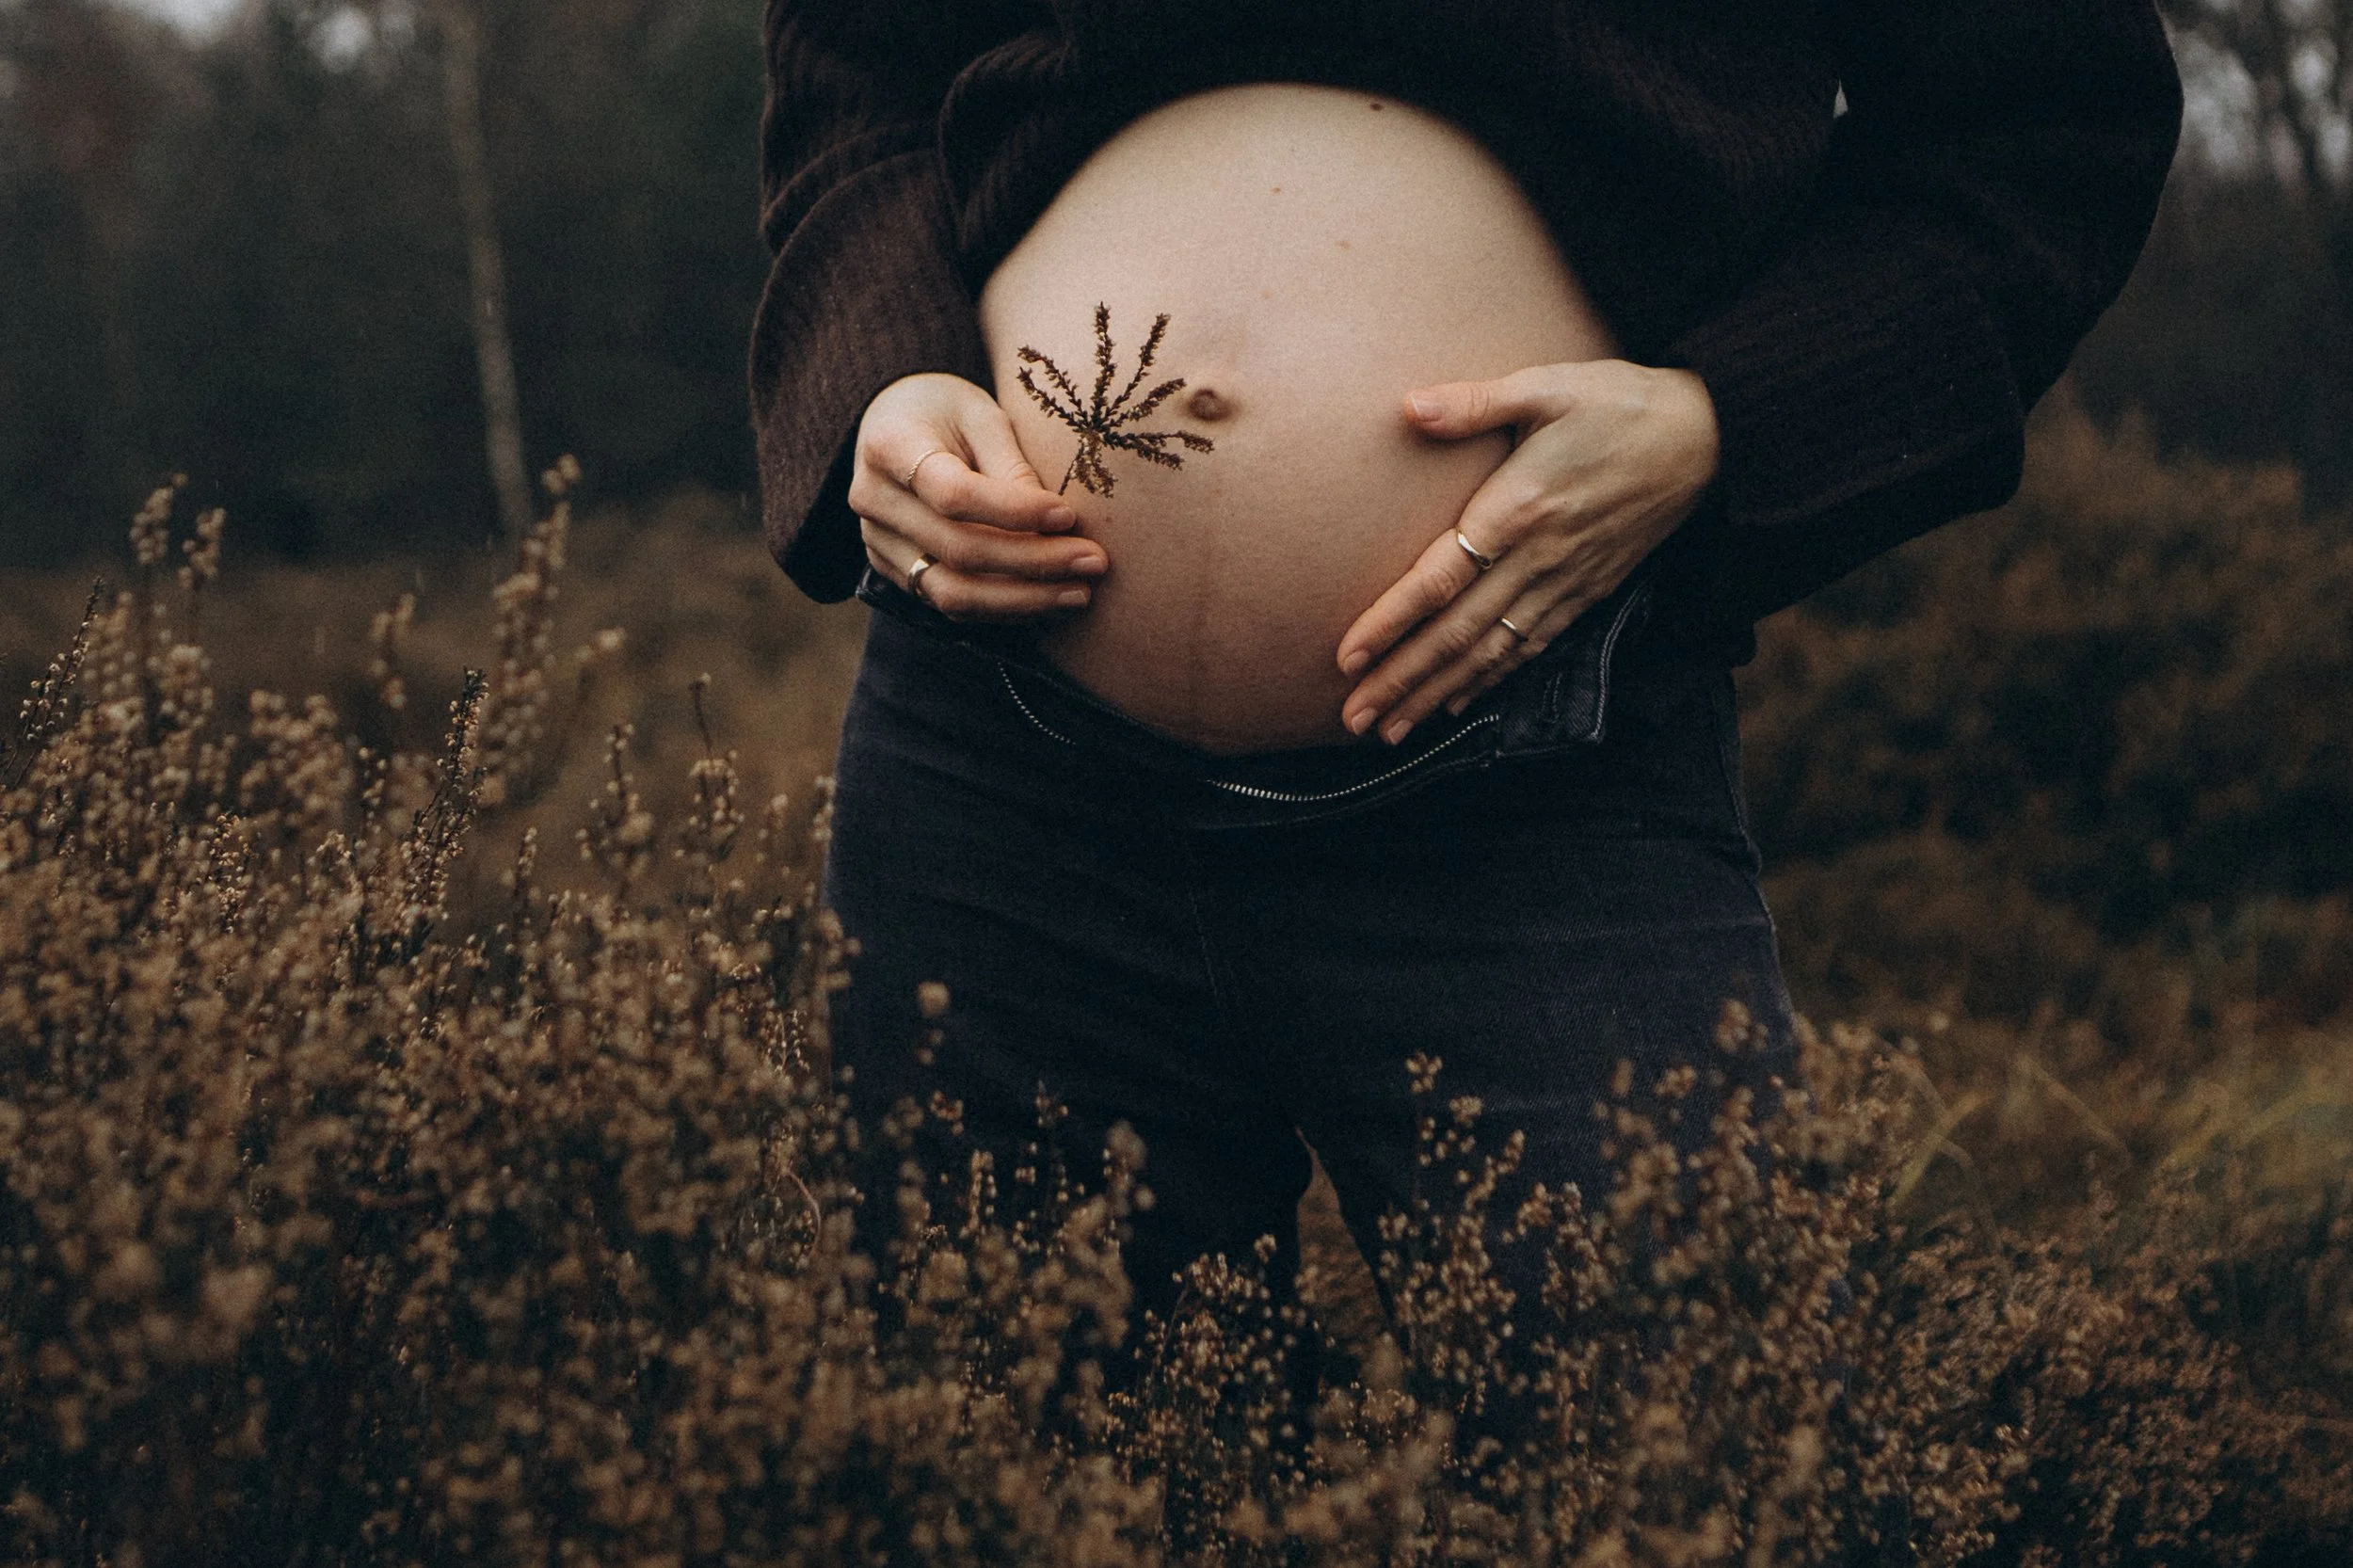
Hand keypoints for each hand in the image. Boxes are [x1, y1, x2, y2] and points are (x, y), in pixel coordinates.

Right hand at [849, 372, 1108, 621]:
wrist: (893, 425)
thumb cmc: (947, 412)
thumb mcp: (982, 416)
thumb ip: (1012, 467)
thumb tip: (1056, 525)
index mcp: (889, 447)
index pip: (953, 493)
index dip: (1014, 511)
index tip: (1069, 516)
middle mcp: (874, 502)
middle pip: (958, 550)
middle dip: (1034, 562)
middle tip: (1094, 561)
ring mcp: (878, 544)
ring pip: (952, 592)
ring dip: (1023, 600)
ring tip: (1080, 593)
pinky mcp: (893, 572)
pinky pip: (950, 604)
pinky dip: (1004, 608)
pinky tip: (1049, 600)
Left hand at [1336, 360, 1718, 742]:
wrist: (1707, 438)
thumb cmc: (1620, 404)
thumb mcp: (1548, 387)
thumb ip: (1476, 402)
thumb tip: (1409, 407)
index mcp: (1519, 510)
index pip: (1442, 579)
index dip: (1392, 621)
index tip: (1348, 657)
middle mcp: (1539, 559)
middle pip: (1458, 633)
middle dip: (1403, 680)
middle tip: (1354, 718)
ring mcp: (1566, 582)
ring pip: (1492, 652)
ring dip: (1438, 693)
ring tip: (1392, 730)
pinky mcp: (1589, 592)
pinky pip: (1532, 647)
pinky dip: (1491, 680)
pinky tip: (1458, 703)